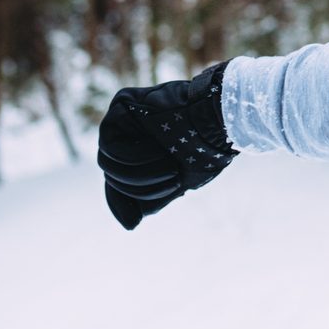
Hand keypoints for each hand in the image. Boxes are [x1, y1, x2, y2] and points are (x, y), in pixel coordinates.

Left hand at [96, 62, 237, 229]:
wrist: (219, 120)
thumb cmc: (205, 149)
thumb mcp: (176, 182)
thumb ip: (149, 199)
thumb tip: (128, 224)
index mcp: (138, 150)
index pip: (116, 182)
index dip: (121, 203)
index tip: (133, 224)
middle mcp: (126, 133)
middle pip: (112, 175)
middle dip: (142, 187)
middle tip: (174, 179)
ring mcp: (121, 117)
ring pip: (109, 163)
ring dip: (142, 174)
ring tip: (171, 167)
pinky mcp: (122, 104)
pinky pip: (111, 145)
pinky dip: (135, 156)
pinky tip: (159, 148)